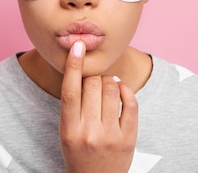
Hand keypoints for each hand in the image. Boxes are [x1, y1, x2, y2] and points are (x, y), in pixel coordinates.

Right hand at [59, 41, 137, 172]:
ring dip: (109, 81)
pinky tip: (121, 89)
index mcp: (69, 129)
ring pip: (111, 89)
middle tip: (94, 82)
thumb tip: (84, 70)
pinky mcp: (129, 137)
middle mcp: (89, 132)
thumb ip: (72, 105)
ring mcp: (110, 135)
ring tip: (107, 86)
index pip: (70, 90)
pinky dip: (125, 89)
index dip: (73, 65)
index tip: (78, 45)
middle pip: (92, 85)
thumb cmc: (79, 152)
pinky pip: (130, 102)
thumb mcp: (67, 132)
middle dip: (94, 77)